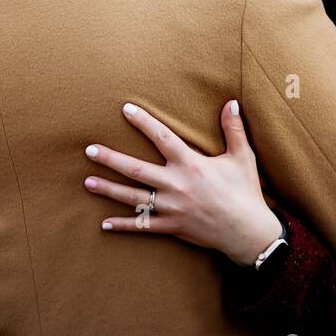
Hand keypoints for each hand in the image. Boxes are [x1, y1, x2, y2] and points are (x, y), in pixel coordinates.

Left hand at [83, 100, 283, 265]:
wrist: (248, 232)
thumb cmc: (245, 192)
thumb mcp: (242, 158)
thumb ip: (233, 129)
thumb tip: (231, 102)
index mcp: (191, 165)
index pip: (162, 138)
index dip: (143, 122)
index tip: (126, 109)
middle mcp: (176, 185)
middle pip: (136, 169)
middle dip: (111, 159)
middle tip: (89, 150)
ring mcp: (171, 208)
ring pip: (133, 197)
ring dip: (109, 189)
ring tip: (87, 182)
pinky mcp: (171, 227)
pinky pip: (142, 225)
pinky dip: (123, 225)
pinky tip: (104, 223)